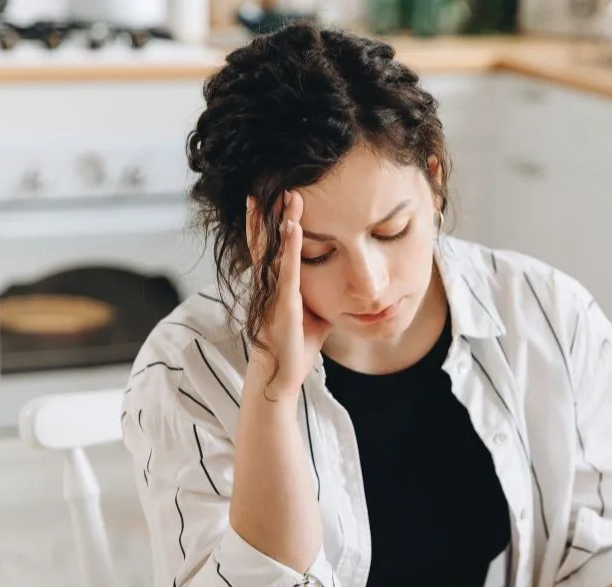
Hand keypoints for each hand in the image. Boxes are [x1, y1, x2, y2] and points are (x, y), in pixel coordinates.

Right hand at [246, 190, 330, 397]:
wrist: (281, 377)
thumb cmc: (297, 346)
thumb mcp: (316, 312)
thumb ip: (323, 292)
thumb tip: (345, 280)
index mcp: (274, 284)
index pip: (269, 246)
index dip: (269, 221)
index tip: (273, 196)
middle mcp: (268, 284)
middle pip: (267, 240)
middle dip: (271, 212)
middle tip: (275, 183)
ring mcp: (272, 293)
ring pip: (275, 250)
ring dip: (281, 221)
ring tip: (288, 195)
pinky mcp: (282, 305)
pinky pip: (287, 271)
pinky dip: (290, 248)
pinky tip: (293, 227)